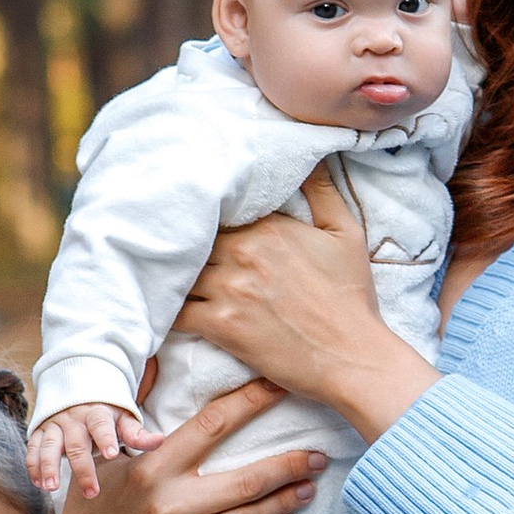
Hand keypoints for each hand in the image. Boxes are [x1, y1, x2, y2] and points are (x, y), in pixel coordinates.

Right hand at [29, 401, 153, 503]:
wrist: (77, 395)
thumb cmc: (106, 416)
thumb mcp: (122, 420)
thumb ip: (137, 434)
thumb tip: (160, 441)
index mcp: (96, 414)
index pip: (101, 425)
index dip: (106, 438)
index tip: (112, 454)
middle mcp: (73, 418)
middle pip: (76, 443)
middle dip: (82, 468)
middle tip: (91, 491)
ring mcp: (54, 425)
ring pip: (48, 445)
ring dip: (49, 466)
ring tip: (51, 487)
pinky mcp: (39, 432)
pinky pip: (33, 448)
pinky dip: (33, 465)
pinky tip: (39, 483)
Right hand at [42, 376, 324, 513]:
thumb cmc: (94, 513)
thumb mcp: (106, 464)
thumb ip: (136, 422)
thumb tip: (154, 364)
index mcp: (149, 468)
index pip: (212, 425)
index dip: (253, 401)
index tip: (284, 386)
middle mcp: (165, 505)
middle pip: (247, 480)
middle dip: (291, 465)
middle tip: (319, 456)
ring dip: (286, 503)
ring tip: (308, 488)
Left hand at [175, 170, 437, 442]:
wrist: (352, 355)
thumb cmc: (351, 297)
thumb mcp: (346, 233)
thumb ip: (323, 191)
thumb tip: (310, 157)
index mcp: (268, 226)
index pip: (217, 211)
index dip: (204, 219)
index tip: (195, 224)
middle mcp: (243, 251)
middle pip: (192, 240)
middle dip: (182, 246)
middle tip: (167, 251)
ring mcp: (229, 288)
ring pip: (179, 272)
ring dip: (170, 276)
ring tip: (160, 278)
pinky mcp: (221, 325)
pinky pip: (176, 312)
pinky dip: (165, 311)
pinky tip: (161, 311)